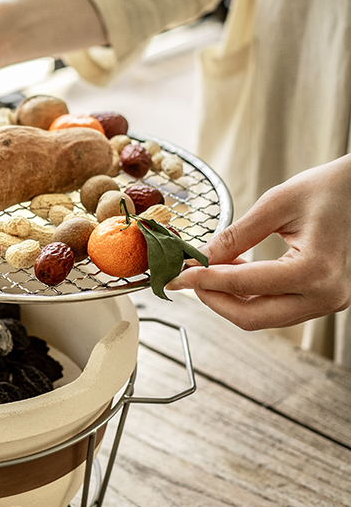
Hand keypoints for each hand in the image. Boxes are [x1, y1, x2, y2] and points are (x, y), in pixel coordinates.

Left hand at [167, 154, 350, 328]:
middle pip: (250, 317)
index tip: (174, 276)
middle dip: (212, 298)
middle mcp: (326, 295)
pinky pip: (277, 308)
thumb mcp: (276, 205)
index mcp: (315, 270)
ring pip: (262, 317)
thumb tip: (197, 257)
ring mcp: (328, 302)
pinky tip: (235, 271)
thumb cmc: (331, 188)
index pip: (242, 284)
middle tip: (188, 277)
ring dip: (229, 298)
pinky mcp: (324, 300)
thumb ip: (234, 236)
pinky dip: (249, 295)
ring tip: (211, 268)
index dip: (202, 280)